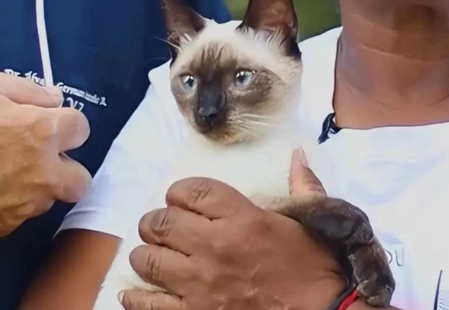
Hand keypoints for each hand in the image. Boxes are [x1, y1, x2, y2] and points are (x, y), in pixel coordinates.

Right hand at [0, 67, 91, 237]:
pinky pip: (19, 213)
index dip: (64, 122)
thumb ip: (27, 90)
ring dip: (38, 183)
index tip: (46, 121)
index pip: (81, 129)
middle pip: (80, 179)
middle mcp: (40, 173)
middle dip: (67, 164)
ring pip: (48, 198)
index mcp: (41, 131)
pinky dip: (11, 200)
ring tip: (4, 168)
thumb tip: (54, 99)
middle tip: (39, 153)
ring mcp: (21, 205)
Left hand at [121, 151, 346, 309]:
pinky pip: (151, 306)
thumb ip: (302, 185)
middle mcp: (215, 247)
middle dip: (154, 222)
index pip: (193, 191)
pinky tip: (131, 294)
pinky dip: (136, 299)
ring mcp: (202, 286)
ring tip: (147, 255)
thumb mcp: (312, 221)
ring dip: (144, 255)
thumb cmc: (316, 269)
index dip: (178, 191)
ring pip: (150, 261)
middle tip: (156, 226)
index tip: (178, 197)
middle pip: (163, 223)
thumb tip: (297, 153)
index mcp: (242, 218)